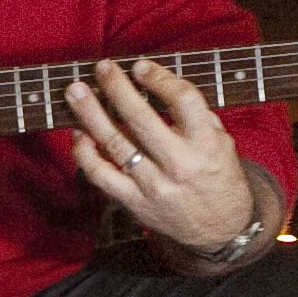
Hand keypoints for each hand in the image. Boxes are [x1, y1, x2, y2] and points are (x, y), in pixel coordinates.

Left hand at [66, 58, 256, 258]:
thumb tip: (158, 85)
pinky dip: (84, 153)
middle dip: (117, 88)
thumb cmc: (218, 178)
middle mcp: (180, 164)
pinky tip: (79, 133)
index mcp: (206, 144)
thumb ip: (196, 116)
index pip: (182, 100)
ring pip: (115, 143)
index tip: (140, 67)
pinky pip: (101, 175)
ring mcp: (154, 185)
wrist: (220, 229)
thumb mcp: (222, 143)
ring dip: (91, 114)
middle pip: (141, 118)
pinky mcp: (135, 203)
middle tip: (102, 68)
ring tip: (76, 91)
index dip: (158, 78)